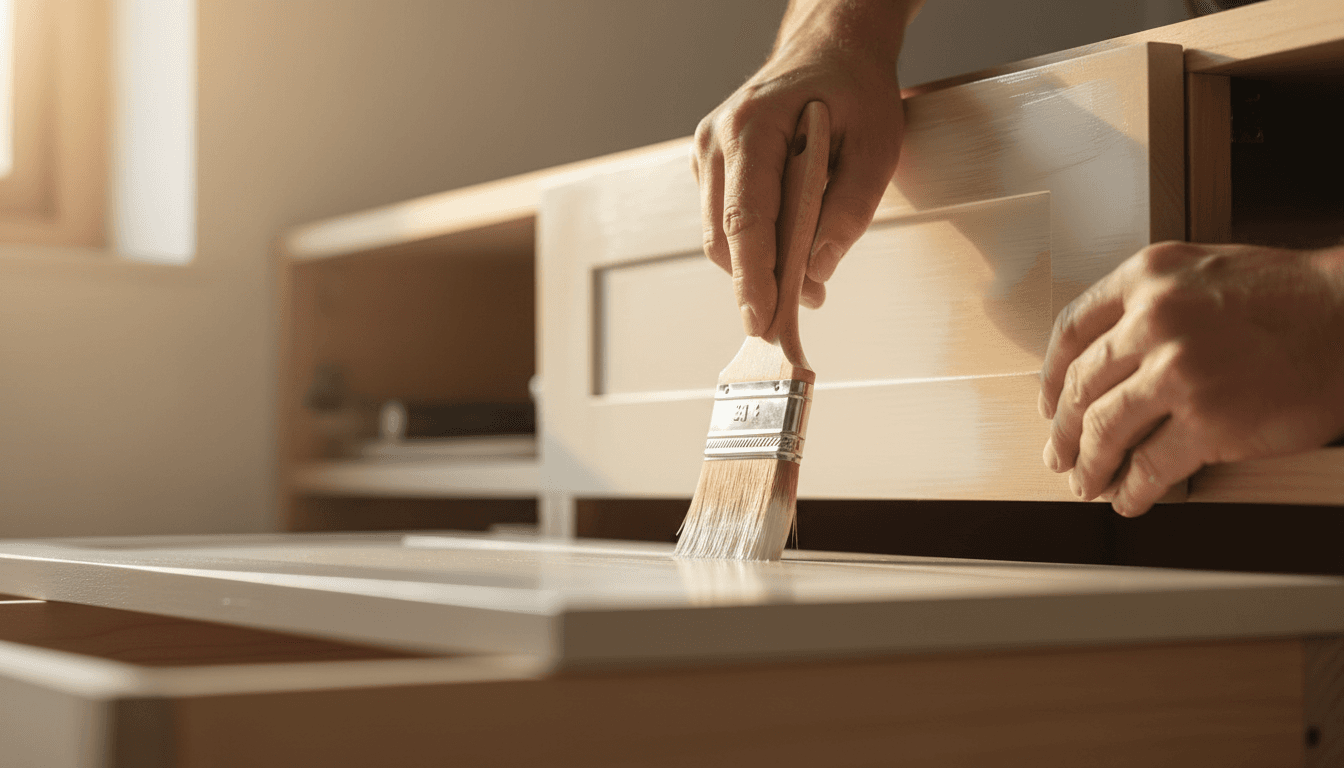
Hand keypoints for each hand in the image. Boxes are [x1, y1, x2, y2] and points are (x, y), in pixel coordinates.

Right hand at [691, 0, 920, 335]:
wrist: (832, 45)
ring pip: (719, 236)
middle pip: (724, 237)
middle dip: (756, 285)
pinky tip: (788, 256)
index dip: (753, 277)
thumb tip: (818, 271)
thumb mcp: (876, 146)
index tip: (761, 320)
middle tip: (793, 322)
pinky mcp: (711, 165)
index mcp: (753, 126)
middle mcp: (717, 139)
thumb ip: (849, 209)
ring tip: (804, 289)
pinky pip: (724, 222)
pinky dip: (753, 247)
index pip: (745, 218)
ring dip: (757, 269)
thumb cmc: (855, 89)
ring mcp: (707, 151)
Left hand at [1038, 241, 1343, 516]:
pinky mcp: (1208, 421)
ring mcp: (1178, 371)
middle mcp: (1154, 320)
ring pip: (1104, 429)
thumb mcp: (1204, 272)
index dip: (1050, 376)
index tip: (1048, 403)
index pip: (1071, 331)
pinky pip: (1150, 465)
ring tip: (1086, 484)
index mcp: (1147, 278)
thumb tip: (1104, 358)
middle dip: (1062, 431)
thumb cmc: (1291, 298)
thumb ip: (1151, 303)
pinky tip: (1130, 498)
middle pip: (1079, 386)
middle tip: (1058, 454)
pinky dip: (1133, 490)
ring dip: (1089, 466)